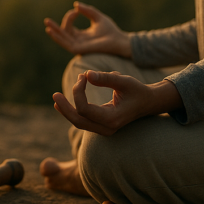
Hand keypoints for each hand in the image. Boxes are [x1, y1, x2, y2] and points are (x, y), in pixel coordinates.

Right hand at [44, 2, 131, 57]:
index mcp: (83, 36)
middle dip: (55, 27)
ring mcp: (78, 46)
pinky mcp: (79, 49)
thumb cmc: (111, 30)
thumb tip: (76, 4)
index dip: (70, 17)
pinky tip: (53, 32)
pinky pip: (65, 44)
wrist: (118, 40)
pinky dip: (58, 38)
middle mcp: (79, 41)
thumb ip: (87, 11)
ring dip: (55, 32)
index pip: (70, 27)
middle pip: (63, 34)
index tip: (76, 11)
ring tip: (47, 25)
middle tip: (46, 20)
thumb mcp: (97, 17)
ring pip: (62, 39)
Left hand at [51, 70, 182, 135]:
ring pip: (79, 123)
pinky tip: (63, 102)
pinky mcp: (101, 125)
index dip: (79, 92)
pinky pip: (83, 121)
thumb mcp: (124, 81)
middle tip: (55, 95)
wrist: (148, 103)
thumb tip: (86, 74)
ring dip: (67, 109)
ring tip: (57, 98)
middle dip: (65, 108)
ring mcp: (104, 129)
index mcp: (113, 119)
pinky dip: (73, 111)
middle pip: (78, 121)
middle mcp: (107, 128)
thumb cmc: (137, 90)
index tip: (83, 77)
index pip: (85, 109)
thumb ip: (106, 78)